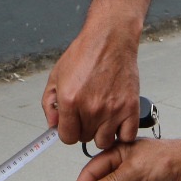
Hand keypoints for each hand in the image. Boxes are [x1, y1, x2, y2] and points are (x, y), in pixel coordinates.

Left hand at [44, 22, 140, 147]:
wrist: (110, 39)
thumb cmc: (85, 53)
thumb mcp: (56, 75)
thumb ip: (50, 103)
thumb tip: (52, 124)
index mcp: (70, 100)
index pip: (67, 137)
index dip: (68, 131)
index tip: (72, 125)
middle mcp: (91, 108)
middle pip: (85, 139)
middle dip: (84, 129)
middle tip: (88, 113)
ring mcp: (112, 110)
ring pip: (104, 141)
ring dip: (102, 133)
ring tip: (102, 117)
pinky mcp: (130, 108)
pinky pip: (126, 136)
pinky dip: (122, 133)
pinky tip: (117, 122)